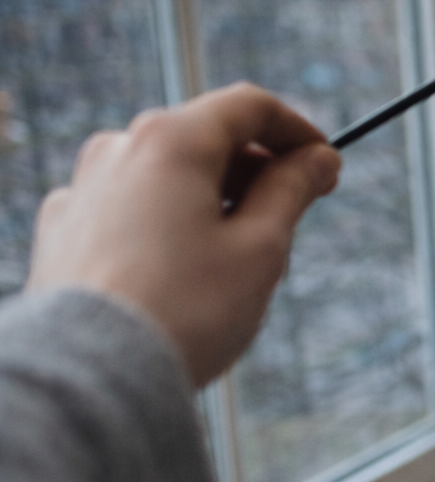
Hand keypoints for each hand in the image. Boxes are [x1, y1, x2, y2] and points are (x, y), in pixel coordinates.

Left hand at [26, 83, 341, 385]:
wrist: (93, 375)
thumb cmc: (186, 310)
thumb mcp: (261, 247)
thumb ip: (292, 190)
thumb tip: (318, 159)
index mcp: (172, 141)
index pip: (248, 106)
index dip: (298, 131)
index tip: (325, 165)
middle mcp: (119, 149)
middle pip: (205, 138)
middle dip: (255, 170)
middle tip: (293, 216)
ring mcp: (83, 188)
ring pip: (165, 175)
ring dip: (210, 198)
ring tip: (237, 258)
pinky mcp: (62, 230)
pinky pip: (128, 208)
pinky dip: (165, 223)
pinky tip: (182, 271)